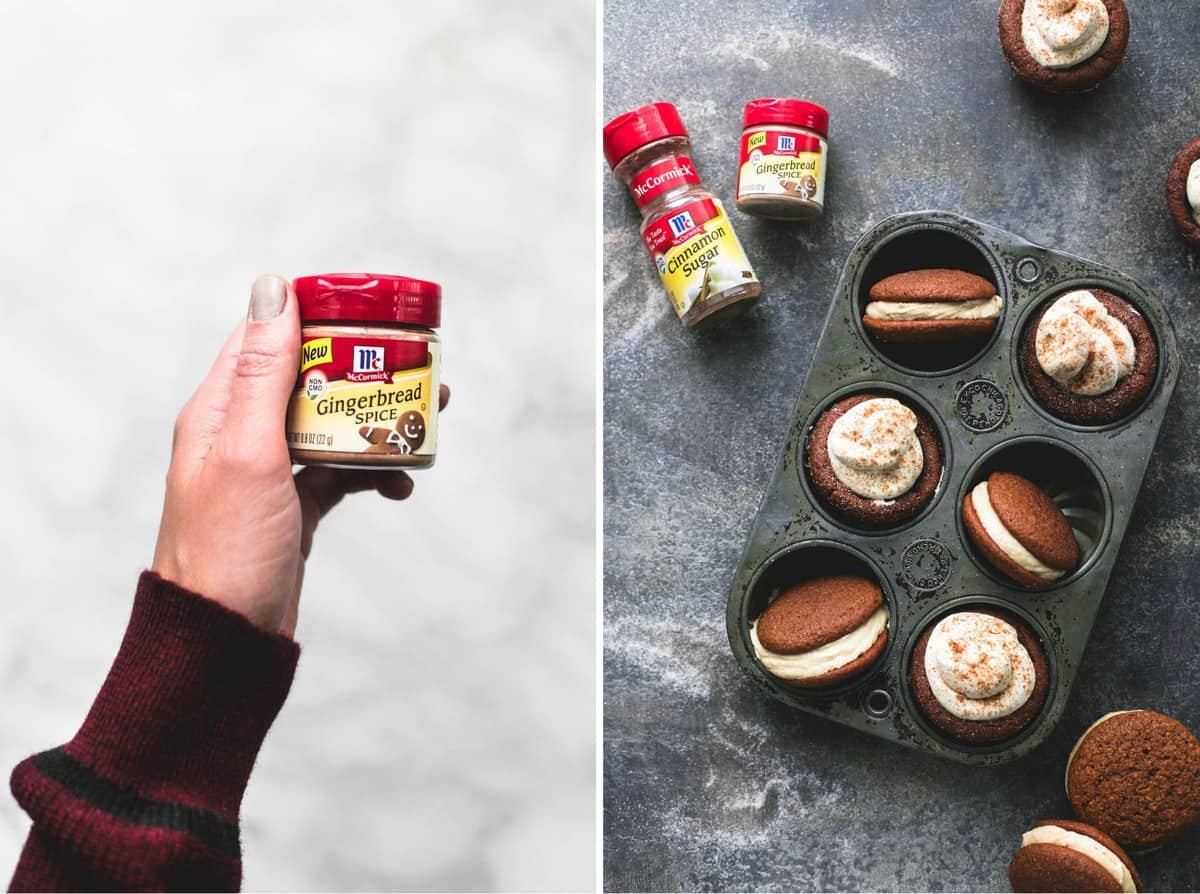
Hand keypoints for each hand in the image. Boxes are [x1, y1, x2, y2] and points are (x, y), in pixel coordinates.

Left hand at [152, 274, 448, 636]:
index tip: (371, 313)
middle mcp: (241, 433)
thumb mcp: (249, 451)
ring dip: (376, 421)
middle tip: (419, 369)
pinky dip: (371, 471)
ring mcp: (268, 472)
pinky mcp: (292, 506)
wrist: (224, 641)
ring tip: (424, 422)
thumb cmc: (226, 551)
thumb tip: (273, 288)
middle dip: (365, 372)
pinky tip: (398, 484)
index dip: (319, 317)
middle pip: (311, 379)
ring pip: (331, 425)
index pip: (269, 336)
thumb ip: (264, 371)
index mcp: (220, 410)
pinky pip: (339, 471)